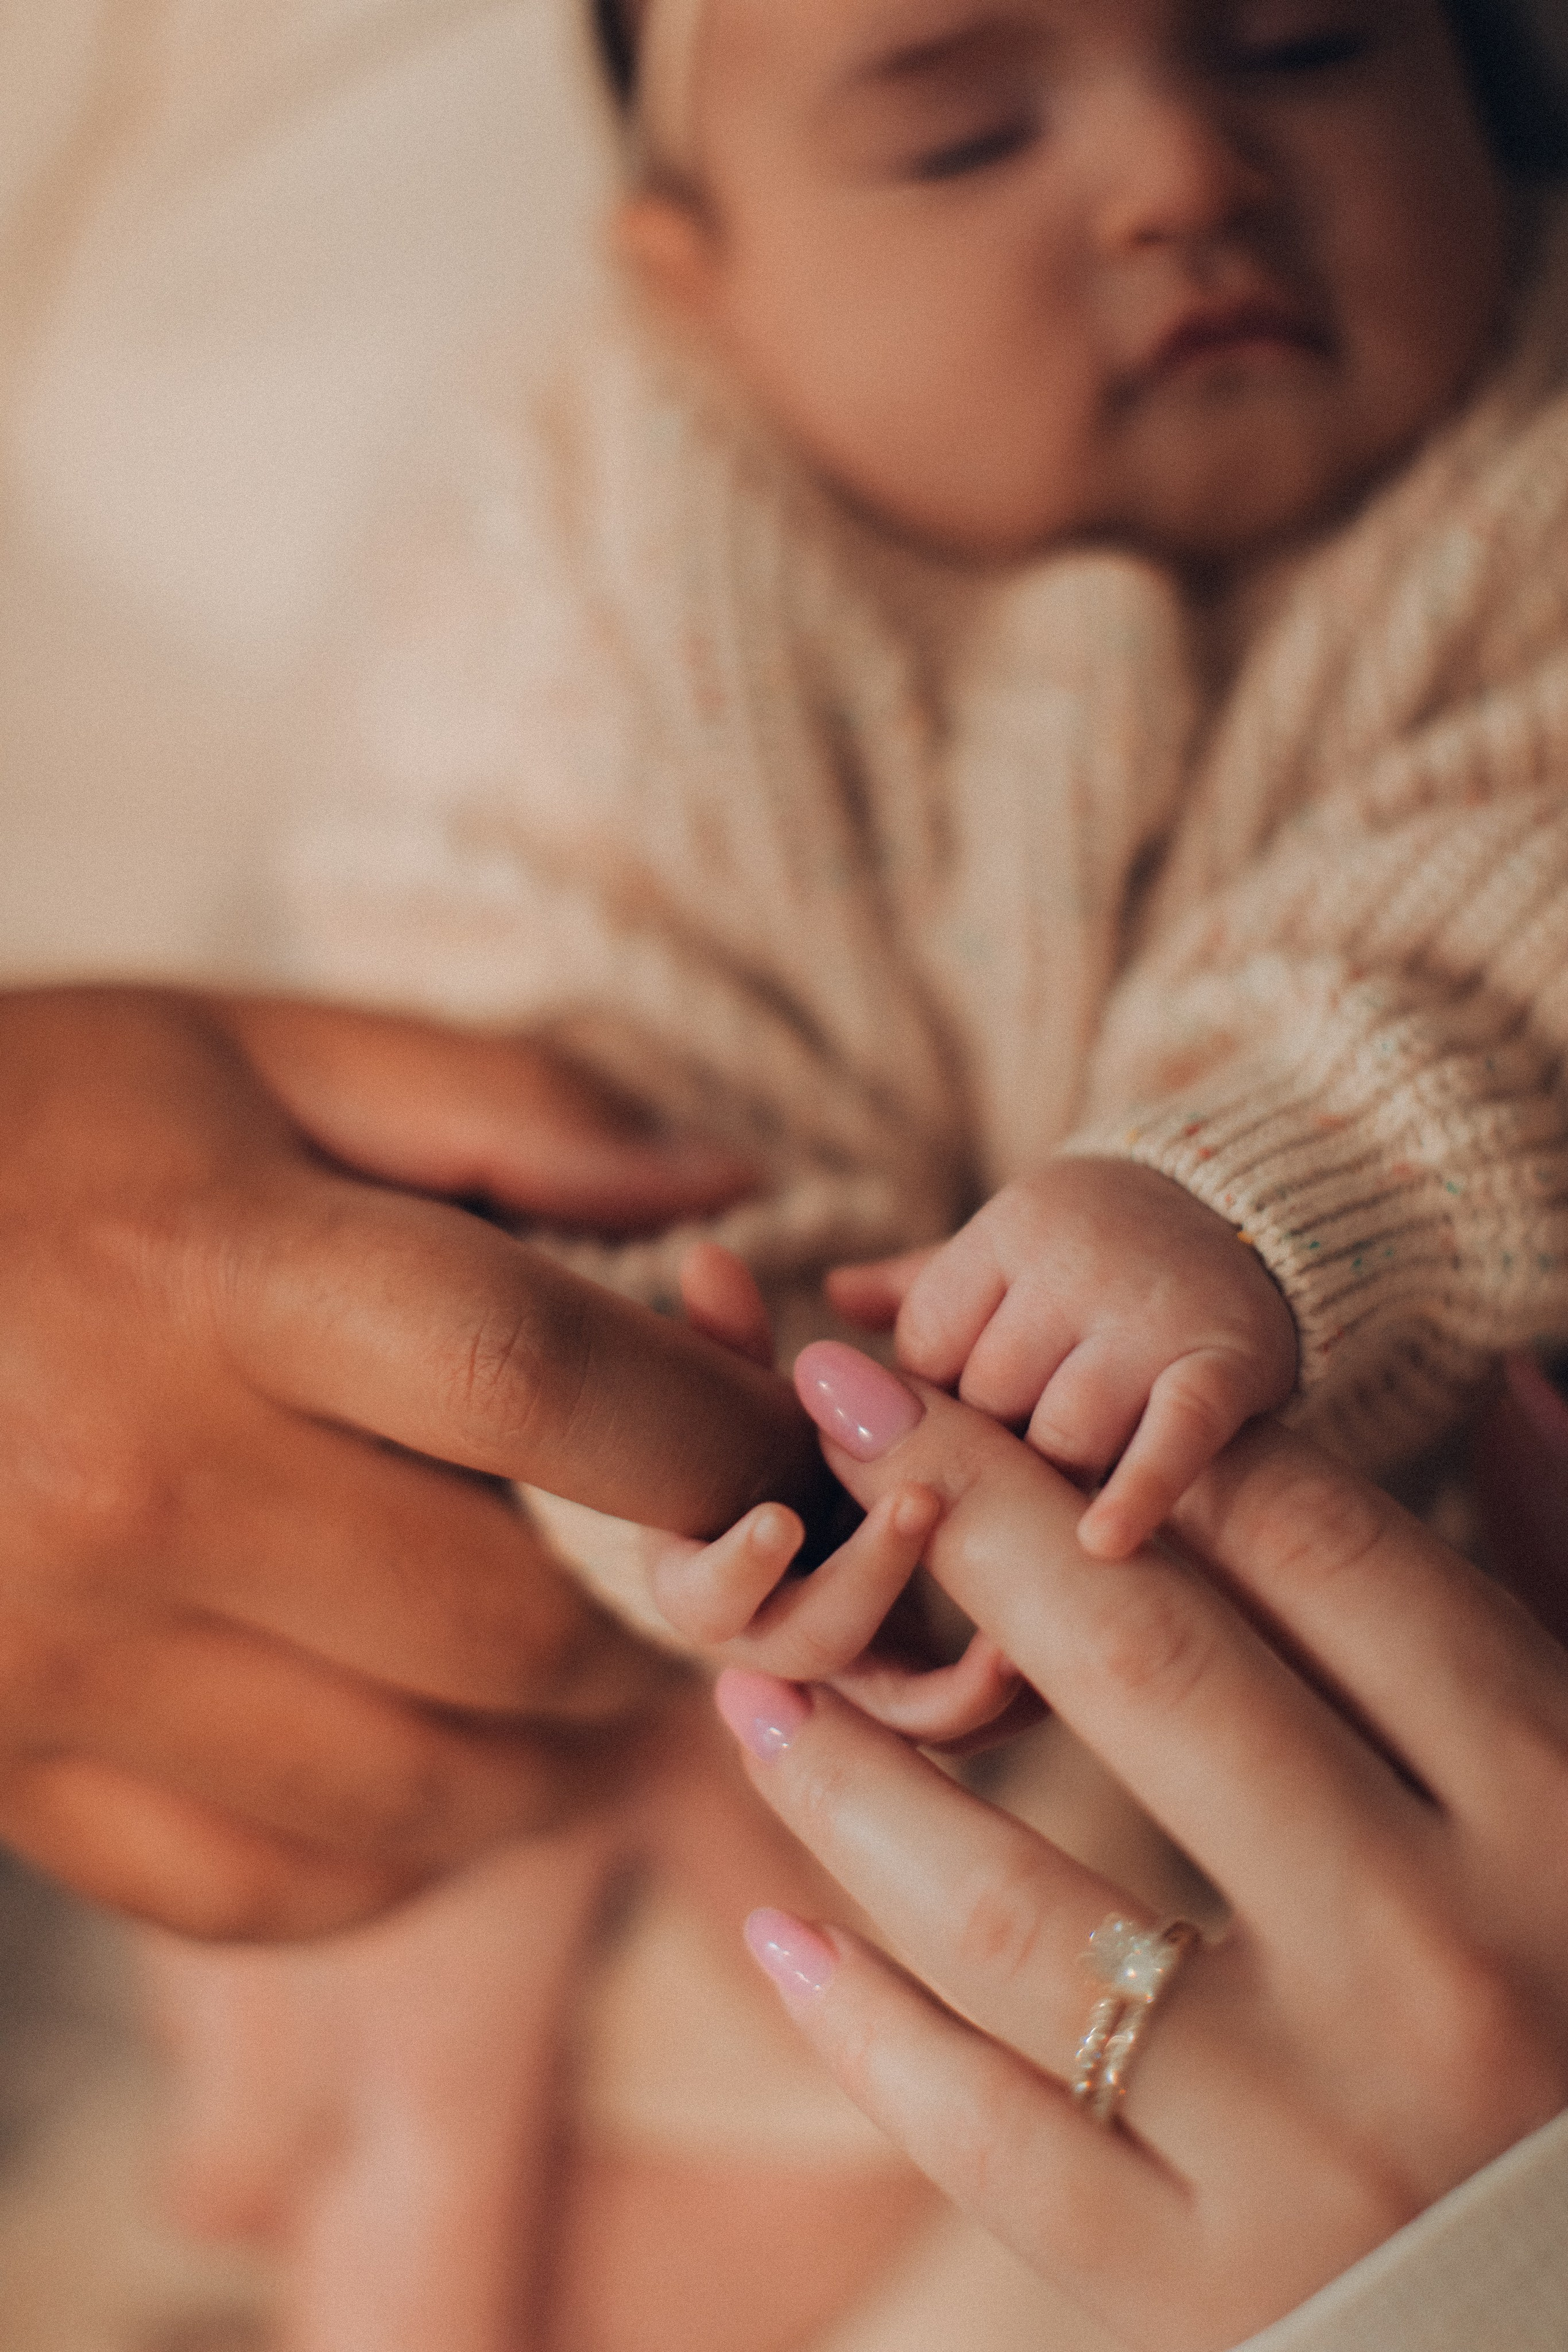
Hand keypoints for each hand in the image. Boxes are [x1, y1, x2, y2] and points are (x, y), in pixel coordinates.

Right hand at [0, 989, 823, 1938]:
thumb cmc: (13, 1127)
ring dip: (555, 1751)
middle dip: (662, 1616)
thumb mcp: (244, 1049)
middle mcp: (134, 1483)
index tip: (788, 1445)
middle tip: (697, 1570)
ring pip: (422, 1797)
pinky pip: (273, 1887)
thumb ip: (504, 1104)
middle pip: (512, 1626)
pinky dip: (400, 1852)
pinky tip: (425, 1750)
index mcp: (215, 1271)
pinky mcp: (3, 1772)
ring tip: (579, 1660)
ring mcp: (56, 1658)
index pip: (547, 1383)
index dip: (718, 1431)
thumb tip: (730, 1187)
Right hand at [646, 1247, 1030, 1746]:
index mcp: (707, 1575)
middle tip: (921, 1505)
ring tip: (1007, 1614)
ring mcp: (853, 1679)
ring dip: (947, 1670)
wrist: (829, 1491)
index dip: (737, 1567)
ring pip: (894, 1713)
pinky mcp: (929, 1693)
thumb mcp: (757, 1386)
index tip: (779, 1517)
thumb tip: (709, 1255)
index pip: (700, 1598)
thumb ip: (730, 1334)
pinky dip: (1002, 1689)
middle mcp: (770, 1646)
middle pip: (808, 1650)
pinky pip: (966, 1721)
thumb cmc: (773, 1432)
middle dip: (865, 1579)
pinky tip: (1047, 1637)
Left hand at [710, 1353, 1567, 2349]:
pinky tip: (774, 1931)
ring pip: (1015, 1912)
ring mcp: (1308, 2141)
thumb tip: (1508, 1386)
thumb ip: (1561, 1581)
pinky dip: (861, 2027)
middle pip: (1150, 1672)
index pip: (1317, 1556)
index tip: (994, 1370)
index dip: (1134, 1433)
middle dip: (970, 1514)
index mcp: (1551, 1810)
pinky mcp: (1207, 2292)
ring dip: (853, 1777)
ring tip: (750, 1689)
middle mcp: (1432, 1958)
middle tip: (833, 1414)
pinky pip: (986, 2138)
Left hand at [830, 1157, 1297, 1558]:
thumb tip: (828, 1304)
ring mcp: (1152, 1317)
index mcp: (1009, 1229)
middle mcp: (1076, 1264)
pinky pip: (1170, 1440)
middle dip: (992, 1447)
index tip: (958, 1420)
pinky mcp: (1226, 1365)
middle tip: (1015, 1465)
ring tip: (1064, 1494)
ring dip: (1056, 1479)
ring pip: (1062, 1434)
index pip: (926, 1343)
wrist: (1252, 1213)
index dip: (931, 1401)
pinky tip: (1098, 1546)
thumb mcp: (1011, 1250)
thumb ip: (919, 1285)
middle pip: (987, 1398)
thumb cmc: (1101, 1248)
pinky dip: (1137, 1495)